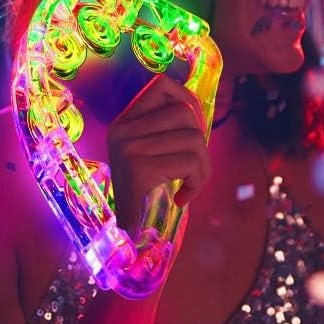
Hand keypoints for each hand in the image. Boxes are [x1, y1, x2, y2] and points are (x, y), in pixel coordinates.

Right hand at [104, 74, 210, 238]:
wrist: (125, 238)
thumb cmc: (142, 194)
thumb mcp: (146, 152)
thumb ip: (163, 128)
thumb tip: (192, 102)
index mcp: (123, 122)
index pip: (162, 85)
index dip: (188, 100)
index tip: (194, 129)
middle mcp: (122, 130)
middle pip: (186, 114)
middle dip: (201, 144)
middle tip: (192, 173)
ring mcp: (128, 148)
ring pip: (194, 139)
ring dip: (202, 168)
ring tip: (189, 186)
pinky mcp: (139, 169)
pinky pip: (190, 162)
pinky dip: (197, 181)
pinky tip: (184, 197)